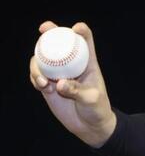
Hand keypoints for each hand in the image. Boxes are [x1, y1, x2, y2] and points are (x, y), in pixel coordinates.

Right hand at [29, 21, 115, 146]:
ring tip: (44, 82)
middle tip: (44, 29)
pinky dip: (36, 78)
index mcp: (88, 64)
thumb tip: (59, 83)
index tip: (75, 28)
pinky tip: (41, 86)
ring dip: (38, 64)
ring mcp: (58, 75)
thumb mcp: (92, 99)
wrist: (90, 127)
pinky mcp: (49, 86)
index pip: (85, 42)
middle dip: (50, 33)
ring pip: (43, 59)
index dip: (81, 31)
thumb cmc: (98, 110)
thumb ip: (77, 91)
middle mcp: (71, 66)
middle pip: (60, 44)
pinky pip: (37, 76)